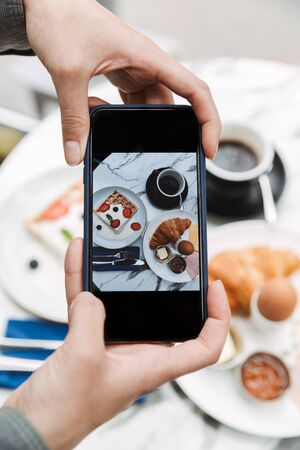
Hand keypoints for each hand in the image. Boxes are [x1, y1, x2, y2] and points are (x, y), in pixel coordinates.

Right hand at [4, 238, 229, 449]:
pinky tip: (78, 259)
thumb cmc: (64, 412)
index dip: (217, 318)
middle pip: (164, 315)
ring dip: (115, 275)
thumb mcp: (84, 359)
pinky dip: (84, 282)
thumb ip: (92, 319)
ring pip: (121, 302)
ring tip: (113, 249)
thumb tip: (93, 296)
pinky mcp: (87, 341)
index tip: (214, 289)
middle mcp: (138, 355)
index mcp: (151, 367)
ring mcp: (112, 346)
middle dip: (164, 284)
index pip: (203, 347)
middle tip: (166, 256)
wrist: (32, 426)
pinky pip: (89, 304)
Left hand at [23, 0, 220, 165]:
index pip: (195, 90)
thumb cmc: (61, 19)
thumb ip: (74, 117)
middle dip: (162, 130)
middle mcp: (147, 65)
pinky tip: (98, 116)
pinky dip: (117, 116)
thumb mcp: (69, 72)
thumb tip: (76, 153)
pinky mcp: (121, 76)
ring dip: (132, 124)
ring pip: (148, 108)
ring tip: (110, 126)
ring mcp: (134, 71)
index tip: (209, 146)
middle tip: (153, 152)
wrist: (42, 4)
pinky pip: (130, 104)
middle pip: (171, 106)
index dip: (208, 121)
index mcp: (149, 58)